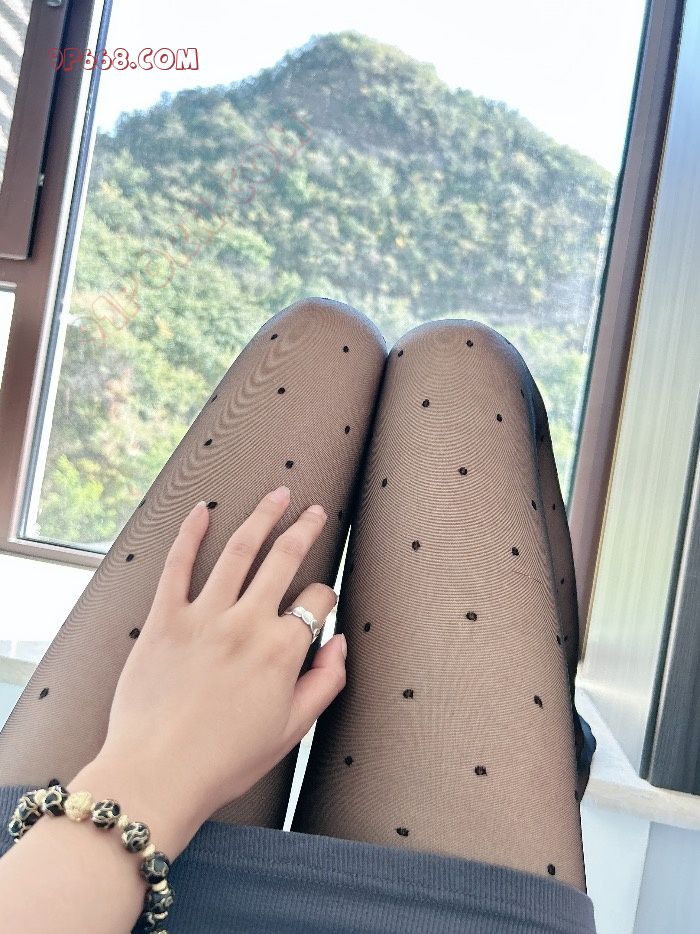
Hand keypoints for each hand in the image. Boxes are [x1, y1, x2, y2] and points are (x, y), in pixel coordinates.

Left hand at [75, 486, 346, 854]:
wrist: (156, 776)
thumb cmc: (224, 761)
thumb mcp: (292, 732)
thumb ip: (324, 683)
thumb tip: (338, 643)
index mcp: (282, 651)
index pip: (316, 602)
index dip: (324, 598)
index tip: (319, 603)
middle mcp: (247, 623)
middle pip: (284, 559)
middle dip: (304, 530)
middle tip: (313, 511)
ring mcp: (204, 616)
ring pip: (239, 550)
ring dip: (262, 517)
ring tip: (277, 495)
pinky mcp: (164, 619)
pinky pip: (178, 565)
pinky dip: (190, 534)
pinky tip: (202, 511)